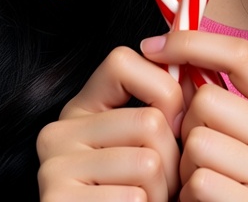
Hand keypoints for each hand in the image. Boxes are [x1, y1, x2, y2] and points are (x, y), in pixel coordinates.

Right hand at [36, 45, 183, 201]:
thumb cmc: (137, 197)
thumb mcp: (144, 145)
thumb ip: (161, 109)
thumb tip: (194, 77)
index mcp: (80, 109)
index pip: (122, 61)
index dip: (161, 87)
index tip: (172, 117)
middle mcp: (58, 131)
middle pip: (150, 121)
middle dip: (173, 159)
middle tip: (163, 184)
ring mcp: (53, 168)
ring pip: (148, 162)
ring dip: (162, 193)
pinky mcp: (58, 201)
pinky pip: (133, 197)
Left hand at [140, 32, 247, 201]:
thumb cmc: (233, 183)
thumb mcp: (237, 134)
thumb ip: (215, 96)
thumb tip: (163, 46)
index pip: (242, 55)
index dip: (193, 43)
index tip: (152, 46)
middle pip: (209, 99)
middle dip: (187, 124)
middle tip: (196, 153)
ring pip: (199, 141)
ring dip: (185, 164)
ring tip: (202, 180)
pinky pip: (200, 182)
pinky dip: (190, 194)